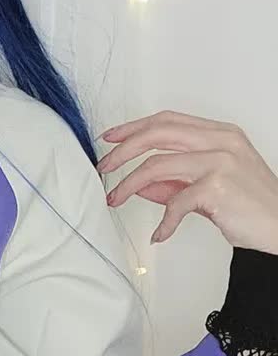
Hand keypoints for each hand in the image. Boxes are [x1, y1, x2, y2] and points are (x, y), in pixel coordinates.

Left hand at [96, 110, 277, 254]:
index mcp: (220, 133)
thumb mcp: (209, 187)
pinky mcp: (218, 186)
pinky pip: (175, 202)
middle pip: (157, 133)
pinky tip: (160, 234)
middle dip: (123, 150)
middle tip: (104, 168)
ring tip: (116, 200)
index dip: (134, 127)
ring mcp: (220, 160)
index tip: (111, 138)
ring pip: (157, 165)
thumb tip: (139, 184)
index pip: (167, 120)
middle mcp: (221, 141)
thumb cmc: (250, 207)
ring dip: (129, 185)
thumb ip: (174, 182)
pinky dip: (163, 222)